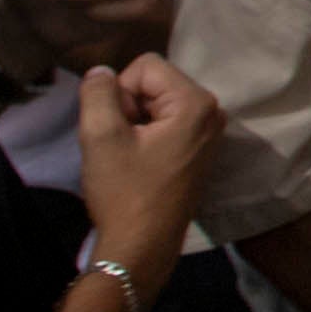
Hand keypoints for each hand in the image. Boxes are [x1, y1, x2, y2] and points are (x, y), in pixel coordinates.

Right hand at [74, 53, 221, 304]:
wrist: (142, 245)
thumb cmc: (124, 192)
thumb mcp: (101, 136)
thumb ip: (98, 92)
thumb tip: (102, 71)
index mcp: (197, 103)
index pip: (145, 66)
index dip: (120, 92)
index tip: (116, 129)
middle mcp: (212, 112)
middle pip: (153, 83)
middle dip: (127, 107)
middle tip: (118, 145)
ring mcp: (208, 132)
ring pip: (155, 104)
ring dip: (132, 123)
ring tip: (125, 156)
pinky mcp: (198, 149)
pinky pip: (164, 123)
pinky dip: (143, 136)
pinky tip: (136, 163)